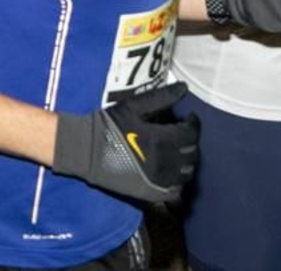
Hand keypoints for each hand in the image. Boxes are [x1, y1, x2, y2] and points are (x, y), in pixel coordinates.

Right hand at [52, 82, 198, 202]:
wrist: (86, 150)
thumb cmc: (109, 125)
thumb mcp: (133, 106)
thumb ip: (161, 97)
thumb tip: (184, 87)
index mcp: (162, 140)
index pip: (190, 133)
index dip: (193, 124)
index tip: (189, 118)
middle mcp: (165, 162)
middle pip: (192, 153)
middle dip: (191, 141)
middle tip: (182, 133)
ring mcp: (160, 180)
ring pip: (187, 173)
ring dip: (187, 161)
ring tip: (178, 152)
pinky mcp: (152, 193)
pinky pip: (176, 192)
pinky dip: (178, 182)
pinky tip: (171, 173)